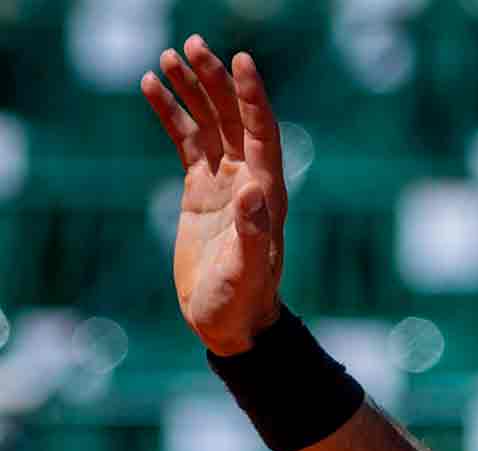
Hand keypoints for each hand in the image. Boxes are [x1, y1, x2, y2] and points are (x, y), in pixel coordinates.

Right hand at [140, 36, 286, 356]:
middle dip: (216, 81)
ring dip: (192, 90)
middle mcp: (250, 180)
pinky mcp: (201, 191)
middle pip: (234, 118)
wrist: (229, 321)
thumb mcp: (249, 269)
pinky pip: (187, 143)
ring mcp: (224, 183)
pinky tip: (152, 88)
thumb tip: (253, 190)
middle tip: (192, 44)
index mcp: (267, 192)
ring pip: (209, 124)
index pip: (262, 132)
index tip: (242, 60)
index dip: (252, 96)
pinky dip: (172, 115)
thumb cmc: (244, 299)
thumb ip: (253, 232)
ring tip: (167, 56)